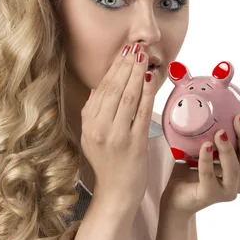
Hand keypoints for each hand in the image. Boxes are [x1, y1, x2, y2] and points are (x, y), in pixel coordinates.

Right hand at [81, 42, 156, 209]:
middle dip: (126, 65)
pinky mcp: (135, 143)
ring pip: (128, 97)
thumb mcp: (91, 137)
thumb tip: (98, 88)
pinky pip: (142, 112)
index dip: (113, 68)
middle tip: (134, 47)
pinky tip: (150, 79)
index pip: (102, 89)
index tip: (123, 52)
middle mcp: (100, 128)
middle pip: (114, 89)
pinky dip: (146, 94)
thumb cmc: (106, 163)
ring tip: (142, 57)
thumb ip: (93, 112)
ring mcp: (117, 136)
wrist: (116, 192)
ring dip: (136, 74)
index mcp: (89, 124)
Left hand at [160, 110, 239, 215]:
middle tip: (238, 116)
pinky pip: (209, 176)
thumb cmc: (190, 169)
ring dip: (228, 148)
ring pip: (234, 168)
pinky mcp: (210, 196)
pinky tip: (205, 146)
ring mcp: (227, 190)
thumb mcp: (205, 147)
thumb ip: (213, 132)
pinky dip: (207, 160)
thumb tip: (211, 102)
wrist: (175, 196)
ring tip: (220, 132)